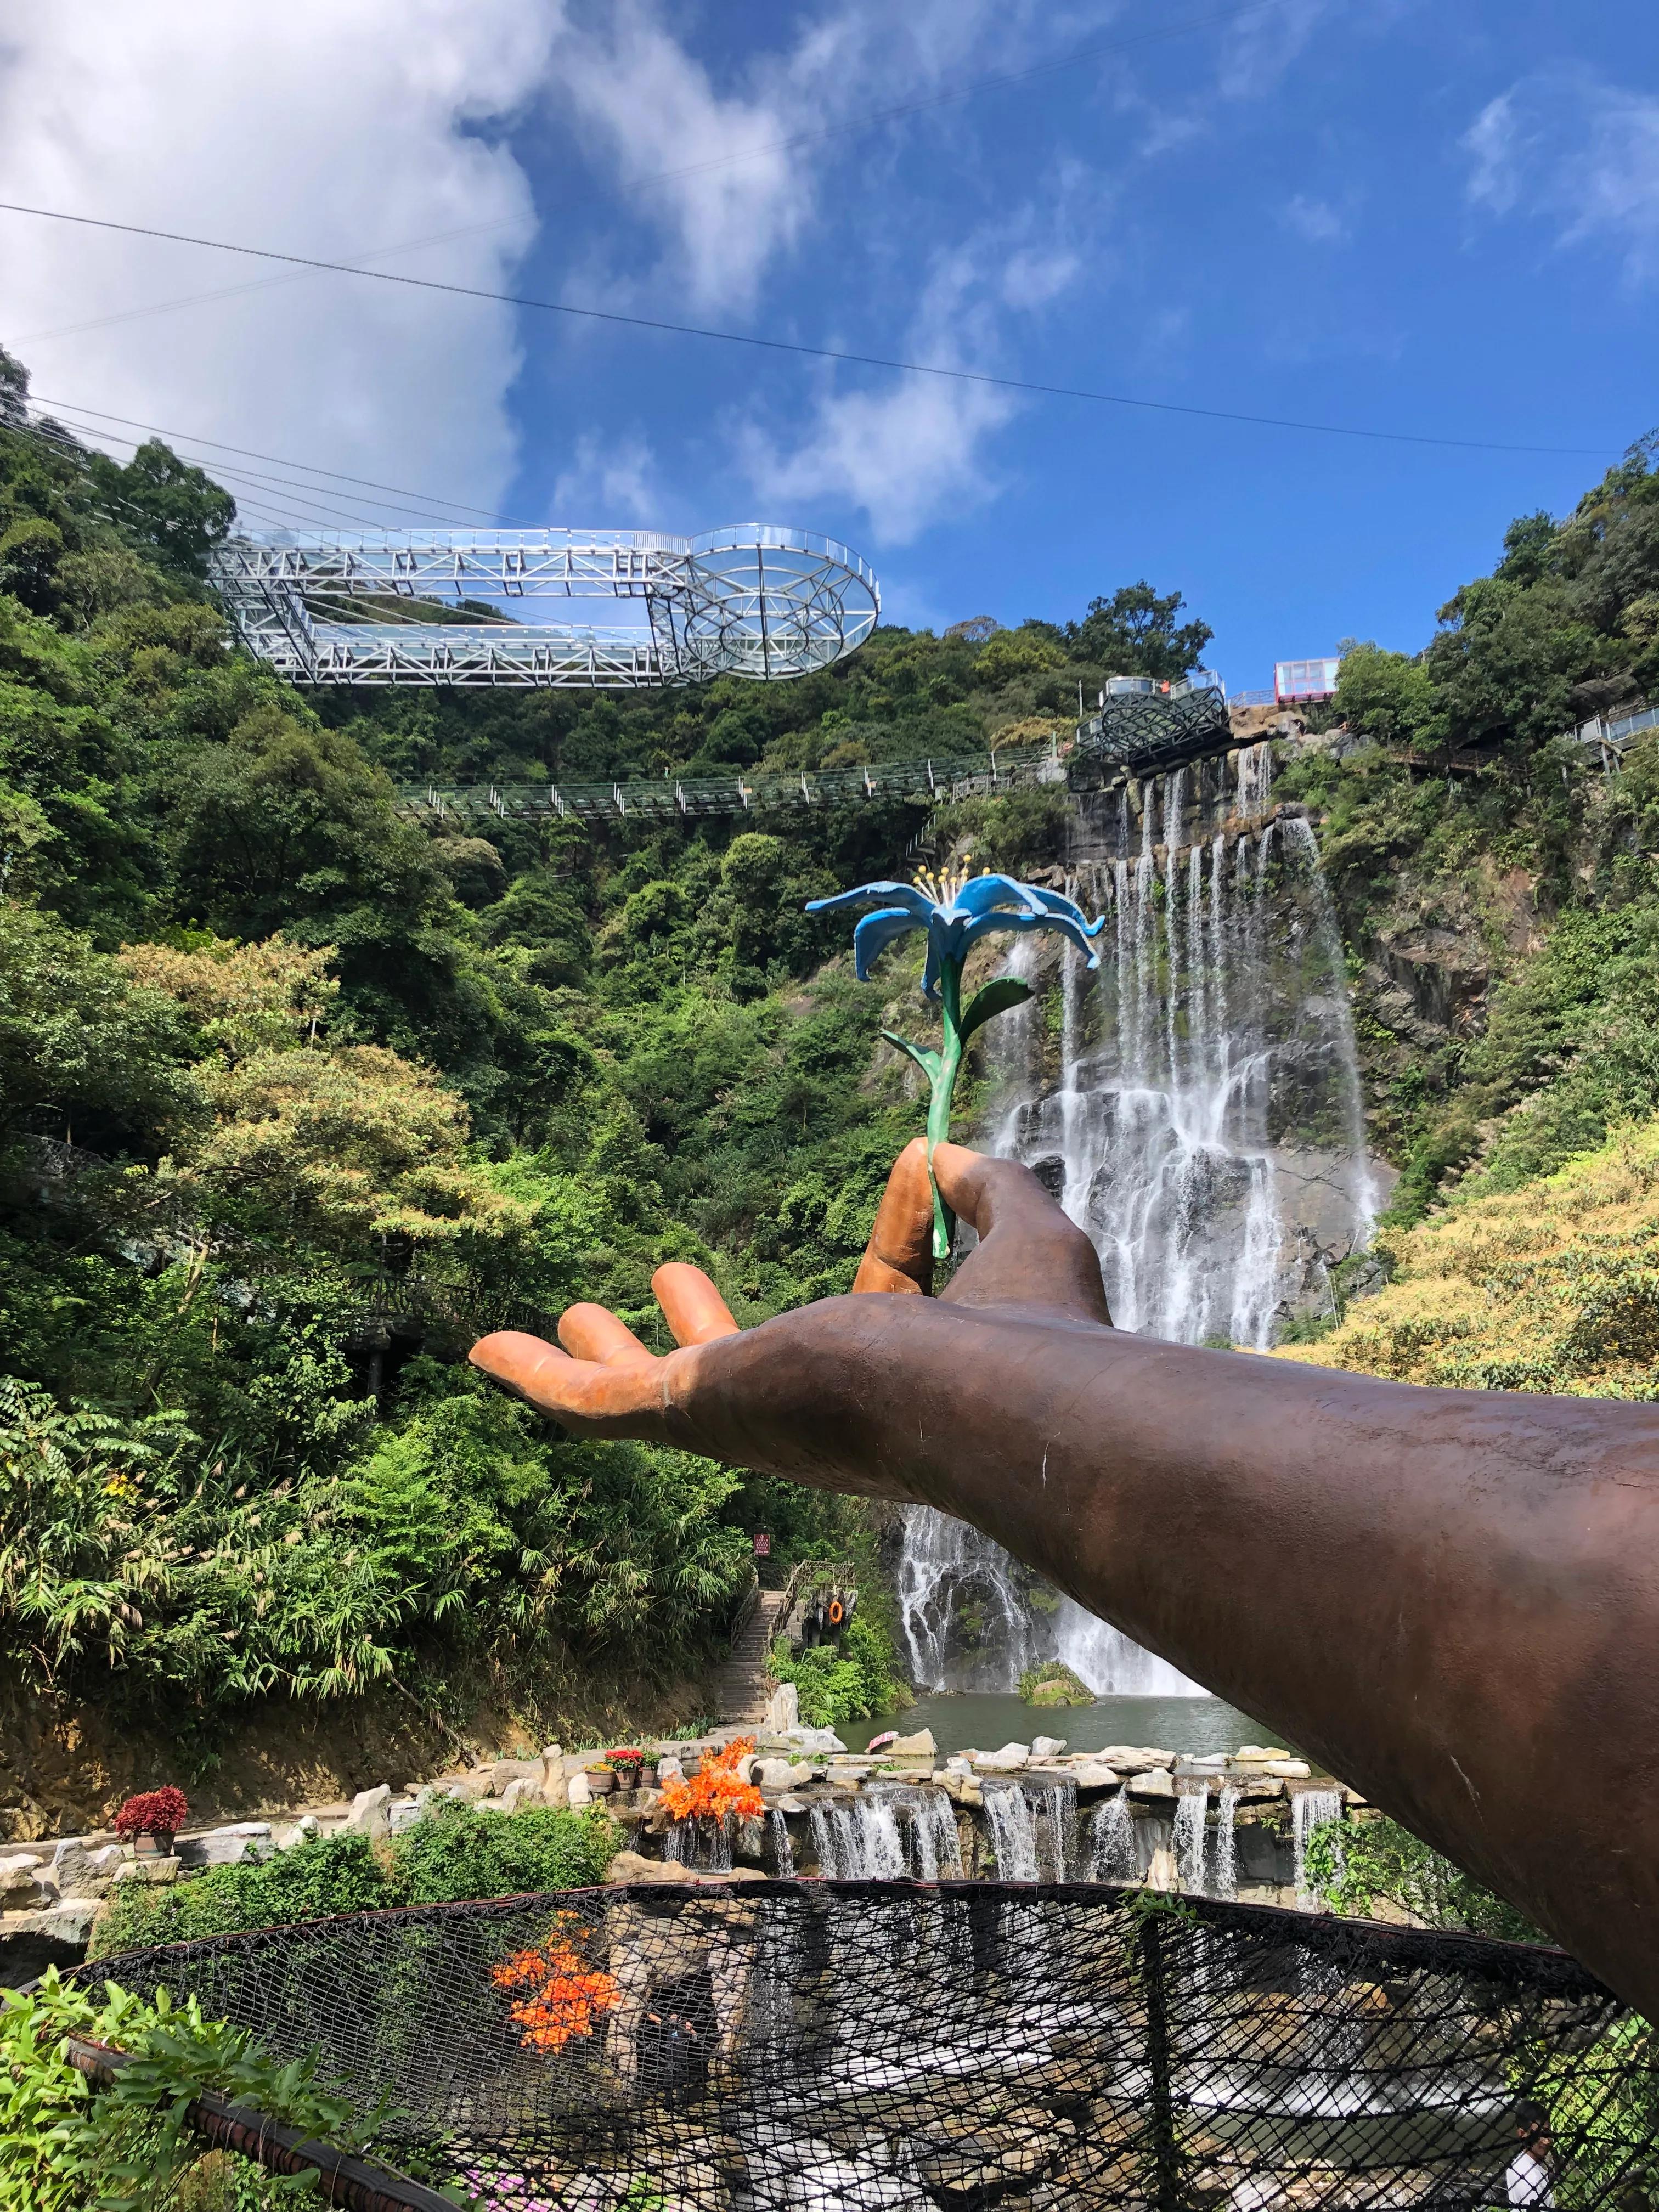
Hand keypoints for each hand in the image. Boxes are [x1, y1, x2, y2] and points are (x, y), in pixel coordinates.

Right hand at [468, 1138, 1110, 1463]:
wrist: (991, 1403)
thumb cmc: (1026, 1336)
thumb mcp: (1023, 1234)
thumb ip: (991, 1190)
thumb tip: (934, 1159)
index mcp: (904, 1378)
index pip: (886, 1303)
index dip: (900, 1239)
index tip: (909, 1176)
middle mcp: (821, 1414)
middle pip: (744, 1371)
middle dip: (701, 1332)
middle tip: (663, 1278)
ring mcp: (752, 1420)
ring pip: (658, 1395)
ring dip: (607, 1361)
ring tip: (567, 1318)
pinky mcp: (699, 1414)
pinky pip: (601, 1404)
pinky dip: (542, 1380)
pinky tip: (487, 1352)